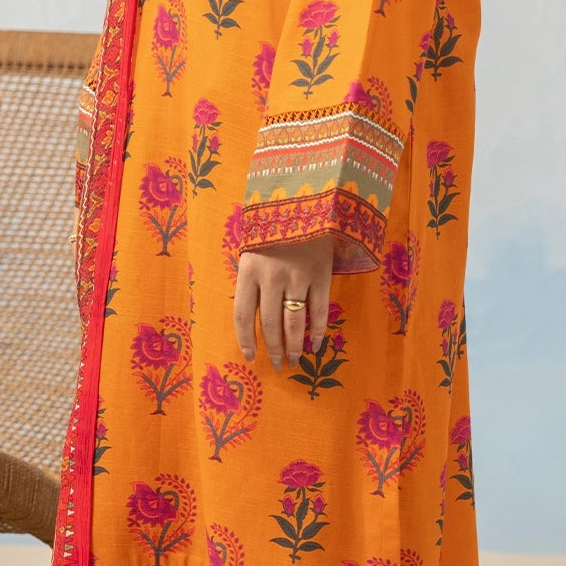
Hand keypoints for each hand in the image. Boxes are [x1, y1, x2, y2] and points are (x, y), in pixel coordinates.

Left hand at [234, 233, 335, 369]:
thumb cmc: (273, 227)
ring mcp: (298, 276)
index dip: (246, 340)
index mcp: (249, 270)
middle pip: (270, 323)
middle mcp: (272, 277)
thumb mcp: (252, 249)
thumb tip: (252, 317)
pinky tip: (316, 344)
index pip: (243, 315)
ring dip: (294, 345)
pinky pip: (319, 309)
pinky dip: (318, 330)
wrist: (306, 200)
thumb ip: (251, 279)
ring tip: (293, 360)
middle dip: (273, 348)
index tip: (250, 357)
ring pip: (294, 321)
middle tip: (276, 365)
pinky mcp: (321, 274)